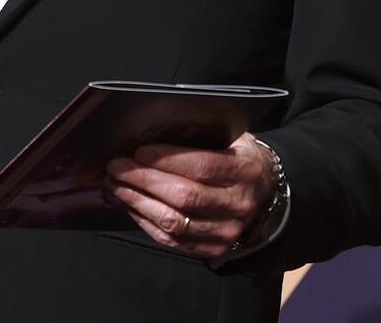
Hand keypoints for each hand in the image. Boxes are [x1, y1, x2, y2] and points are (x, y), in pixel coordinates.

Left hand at [104, 132, 276, 258]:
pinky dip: (146, 222)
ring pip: (174, 222)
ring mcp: (227, 231)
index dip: (167, 160)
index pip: (202, 166)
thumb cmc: (238, 157)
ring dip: (138, 203)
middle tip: (117, 166)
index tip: (138, 151)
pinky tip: (130, 206)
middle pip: (184, 196)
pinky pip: (172, 241)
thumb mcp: (232, 138)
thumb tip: (153, 131)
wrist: (265, 192)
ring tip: (116, 185)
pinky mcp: (213, 249)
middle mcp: (239, 204)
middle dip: (143, 180)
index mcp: (245, 171)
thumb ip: (201, 136)